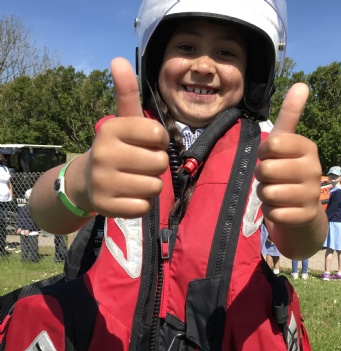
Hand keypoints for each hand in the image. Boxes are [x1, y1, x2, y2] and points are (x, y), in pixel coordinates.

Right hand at [87, 58, 169, 217]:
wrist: (88, 181)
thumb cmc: (116, 148)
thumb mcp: (122, 121)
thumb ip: (126, 94)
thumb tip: (119, 59)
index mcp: (111, 129)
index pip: (158, 134)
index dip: (158, 140)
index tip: (146, 143)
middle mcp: (104, 154)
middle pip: (159, 162)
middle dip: (155, 164)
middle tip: (138, 164)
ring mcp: (104, 182)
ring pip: (155, 186)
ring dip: (150, 184)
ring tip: (133, 179)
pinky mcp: (107, 207)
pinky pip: (144, 206)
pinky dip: (142, 203)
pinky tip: (128, 195)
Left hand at [255, 83, 321, 225]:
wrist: (302, 208)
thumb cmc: (287, 170)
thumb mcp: (287, 142)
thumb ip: (290, 116)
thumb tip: (302, 84)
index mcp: (308, 148)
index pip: (272, 144)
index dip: (263, 152)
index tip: (270, 155)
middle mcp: (314, 169)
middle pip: (265, 169)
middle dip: (261, 175)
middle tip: (272, 177)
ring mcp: (311, 194)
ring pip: (266, 192)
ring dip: (264, 194)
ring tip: (276, 192)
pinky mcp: (304, 216)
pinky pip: (272, 213)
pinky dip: (270, 211)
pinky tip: (281, 208)